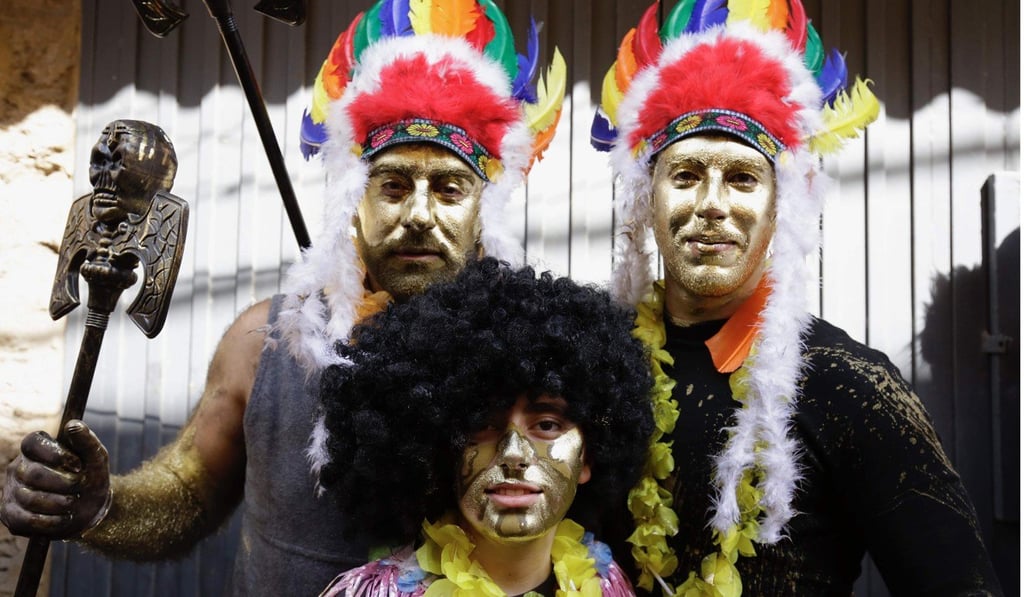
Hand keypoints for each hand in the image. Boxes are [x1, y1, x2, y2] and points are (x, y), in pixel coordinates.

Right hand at [0, 420, 111, 538]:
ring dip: (59, 503)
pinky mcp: (10, 515)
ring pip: (30, 498)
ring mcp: (10, 491)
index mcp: (36, 448)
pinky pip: (26, 520)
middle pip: (33, 474)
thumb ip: (86, 440)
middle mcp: (18, 467)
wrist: (89, 509)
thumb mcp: (96, 458)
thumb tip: (73, 425)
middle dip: (64, 483)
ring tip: (72, 502)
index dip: (56, 455)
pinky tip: (64, 518)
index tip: (79, 465)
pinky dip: (51, 521)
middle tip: (80, 486)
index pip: (32, 443)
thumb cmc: (90, 477)